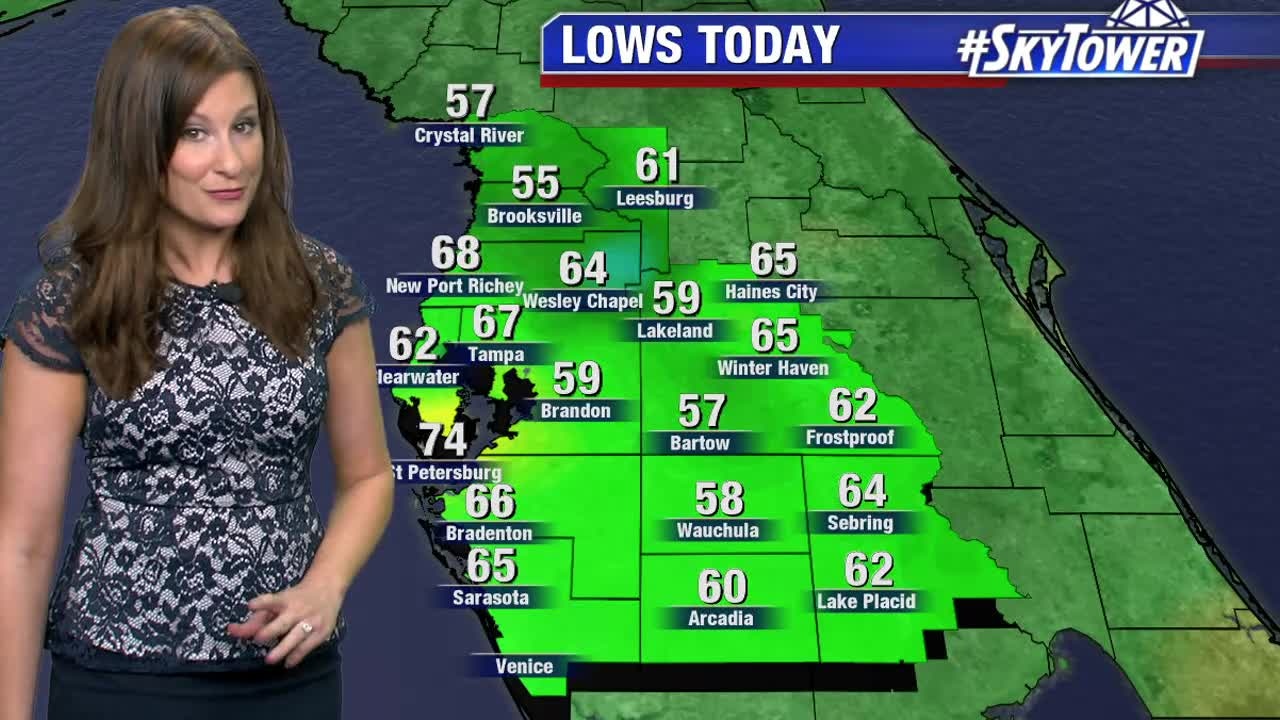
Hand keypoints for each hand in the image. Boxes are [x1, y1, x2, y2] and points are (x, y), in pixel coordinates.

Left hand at [226, 577, 342, 667]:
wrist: (327, 588)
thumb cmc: (294, 599)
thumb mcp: (276, 604)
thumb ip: (255, 620)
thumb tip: (231, 631)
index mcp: (284, 600)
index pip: (271, 600)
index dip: (261, 603)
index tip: (250, 605)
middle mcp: (297, 610)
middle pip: (283, 622)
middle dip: (271, 630)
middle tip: (258, 638)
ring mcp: (311, 620)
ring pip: (296, 635)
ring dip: (283, 648)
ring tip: (269, 660)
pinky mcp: (321, 631)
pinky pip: (308, 646)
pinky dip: (297, 655)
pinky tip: (287, 663)